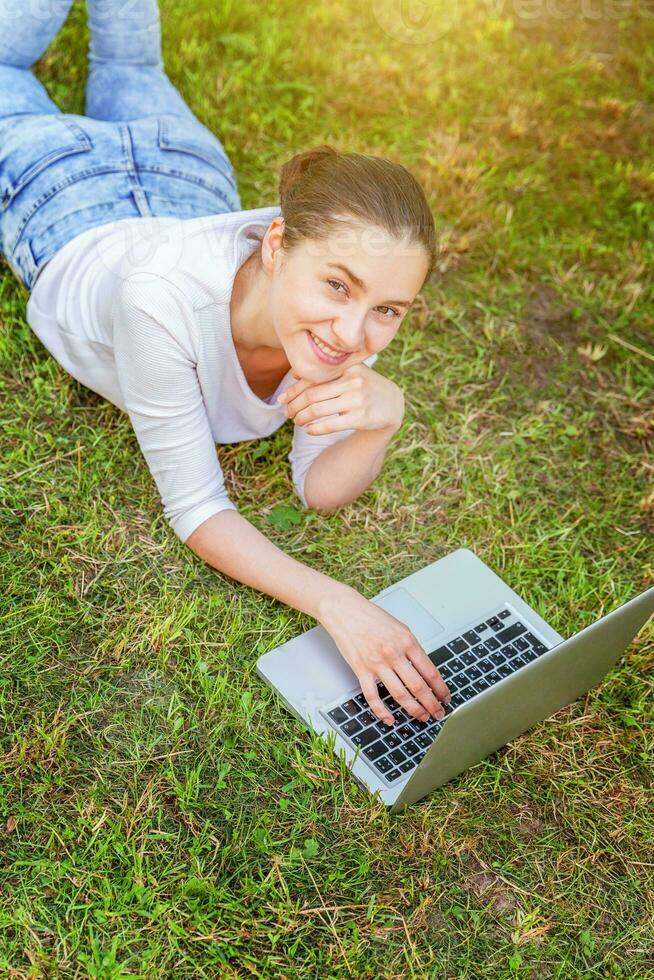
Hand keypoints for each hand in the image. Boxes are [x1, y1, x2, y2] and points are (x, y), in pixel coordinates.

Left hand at [277, 362, 403, 435]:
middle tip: (287, 413)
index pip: (312, 378)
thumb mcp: (349, 372)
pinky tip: (309, 429)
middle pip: (311, 395)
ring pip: (318, 410)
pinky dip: (315, 428)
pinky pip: (330, 425)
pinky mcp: (361, 417)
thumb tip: (294, 374)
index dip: (293, 390)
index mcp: (347, 367)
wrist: (392, 403)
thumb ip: (325, 372)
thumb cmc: (363, 385)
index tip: (281, 400)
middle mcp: (352, 381)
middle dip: (294, 406)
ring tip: (297, 421)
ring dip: (302, 418)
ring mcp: (357, 400)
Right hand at [318, 585, 450, 725]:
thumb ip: (411, 648)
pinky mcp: (361, 670)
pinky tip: (390, 719)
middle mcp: (394, 654)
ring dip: (414, 709)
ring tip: (422, 716)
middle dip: (432, 704)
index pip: (430, 671)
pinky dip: (382, 711)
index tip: (445, 697)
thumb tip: (423, 669)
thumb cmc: (371, 617)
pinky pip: (373, 697)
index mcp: (407, 641)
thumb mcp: (400, 628)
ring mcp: (377, 664)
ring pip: (400, 695)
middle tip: (438, 713)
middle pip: (418, 687)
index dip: (441, 688)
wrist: (344, 610)